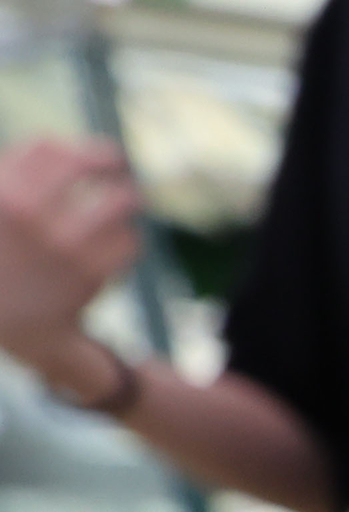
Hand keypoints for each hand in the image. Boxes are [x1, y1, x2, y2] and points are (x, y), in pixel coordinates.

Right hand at [0, 140, 138, 381]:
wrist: (3, 319)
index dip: (75, 148)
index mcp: (0, 190)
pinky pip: (129, 240)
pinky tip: (115, 248)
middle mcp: (27, 211)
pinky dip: (128, 241)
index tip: (90, 154)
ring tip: (124, 204)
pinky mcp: (89, 272)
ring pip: (119, 201)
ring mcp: (61, 242)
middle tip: (117, 168)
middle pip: (92, 165)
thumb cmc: (1, 260)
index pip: (47, 147)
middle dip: (110, 165)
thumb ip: (14, 176)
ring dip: (125, 202)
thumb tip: (60, 150)